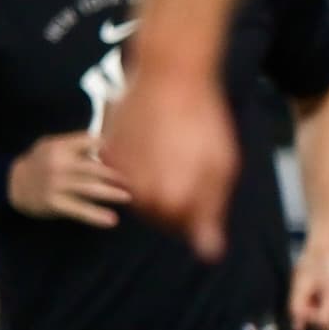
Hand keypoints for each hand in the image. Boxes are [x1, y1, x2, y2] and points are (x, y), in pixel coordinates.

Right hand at [7, 132, 129, 225]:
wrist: (12, 184)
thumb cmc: (40, 162)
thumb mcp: (51, 145)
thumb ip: (75, 144)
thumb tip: (108, 143)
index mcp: (59, 147)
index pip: (89, 141)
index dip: (107, 146)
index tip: (126, 153)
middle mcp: (59, 165)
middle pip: (93, 168)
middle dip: (115, 174)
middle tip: (134, 179)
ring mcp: (56, 185)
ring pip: (89, 189)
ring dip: (111, 194)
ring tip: (128, 197)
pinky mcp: (54, 203)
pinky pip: (79, 210)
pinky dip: (96, 215)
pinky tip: (111, 220)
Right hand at [102, 54, 240, 254]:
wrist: (170, 76)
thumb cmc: (204, 121)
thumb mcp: (222, 168)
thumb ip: (211, 214)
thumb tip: (208, 253)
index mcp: (172, 202)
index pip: (182, 229)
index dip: (196, 210)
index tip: (202, 185)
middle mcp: (139, 194)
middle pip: (157, 214)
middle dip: (173, 198)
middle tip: (187, 165)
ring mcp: (119, 174)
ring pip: (136, 195)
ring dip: (152, 183)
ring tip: (169, 153)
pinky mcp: (106, 154)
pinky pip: (120, 172)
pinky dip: (134, 165)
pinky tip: (151, 143)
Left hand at [290, 241, 328, 329]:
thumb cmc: (313, 265)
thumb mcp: (299, 285)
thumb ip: (297, 309)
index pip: (324, 321)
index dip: (310, 316)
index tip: (303, 302)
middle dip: (314, 321)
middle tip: (308, 302)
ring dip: (320, 322)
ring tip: (316, 301)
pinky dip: (326, 320)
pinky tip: (323, 304)